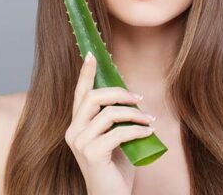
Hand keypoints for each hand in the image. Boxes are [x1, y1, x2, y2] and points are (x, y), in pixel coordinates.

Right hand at [64, 51, 155, 194]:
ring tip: (149, 120)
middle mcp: (73, 132)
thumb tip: (128, 95)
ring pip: (108, 113)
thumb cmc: (115, 168)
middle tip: (139, 98)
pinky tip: (148, 132)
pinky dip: (137, 129)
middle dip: (119, 93)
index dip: (85, 73)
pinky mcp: (91, 154)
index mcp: (76, 125)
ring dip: (134, 113)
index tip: (92, 55)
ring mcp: (80, 143)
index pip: (79, 94)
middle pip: (93, 97)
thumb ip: (114, 119)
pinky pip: (118, 132)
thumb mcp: (114, 137)